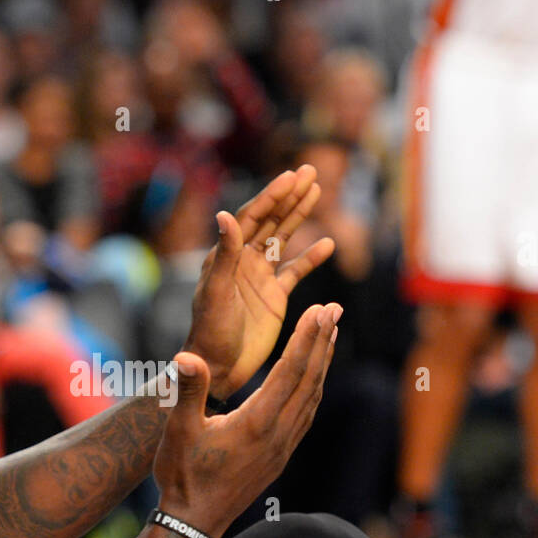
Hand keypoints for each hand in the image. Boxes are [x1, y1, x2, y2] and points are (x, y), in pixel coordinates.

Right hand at [155, 303, 341, 537]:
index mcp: (256, 423)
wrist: (194, 522)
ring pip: (311, 397)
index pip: (289, 372)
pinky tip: (313, 379)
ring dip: (321, 363)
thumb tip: (187, 356)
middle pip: (309, 380)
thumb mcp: (178, 430)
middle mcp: (277, 434)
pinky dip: (313, 388)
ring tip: (329, 334)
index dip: (306, 338)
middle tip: (335, 308)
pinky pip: (305, 415)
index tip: (320, 310)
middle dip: (322, 342)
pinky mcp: (280, 456)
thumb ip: (188, 391)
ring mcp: (282, 447)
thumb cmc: (182, 474)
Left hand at [183, 167, 336, 399]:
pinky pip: (296, 271)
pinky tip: (327, 244)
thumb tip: (225, 215)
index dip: (271, 196)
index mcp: (226, 255)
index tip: (290, 176)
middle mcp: (244, 261)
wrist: (219, 366)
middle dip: (289, 196)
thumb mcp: (217, 292)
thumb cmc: (210, 331)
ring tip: (317, 191)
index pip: (251, 217)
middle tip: (310, 171)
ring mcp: (260, 277)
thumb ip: (225, 255)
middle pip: (270, 220)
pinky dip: (311, 258)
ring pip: (284, 238)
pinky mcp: (275, 297)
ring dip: (299, 215)